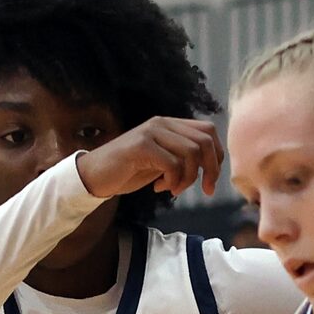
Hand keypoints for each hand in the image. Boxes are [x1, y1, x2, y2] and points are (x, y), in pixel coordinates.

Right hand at [78, 117, 222, 201]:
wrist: (97, 175)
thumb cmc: (130, 171)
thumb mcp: (163, 163)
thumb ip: (183, 159)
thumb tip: (211, 166)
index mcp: (170, 125)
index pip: (208, 132)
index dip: (217, 157)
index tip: (211, 180)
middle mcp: (162, 123)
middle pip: (204, 141)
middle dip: (211, 170)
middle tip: (205, 190)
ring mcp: (151, 132)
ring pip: (191, 153)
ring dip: (189, 178)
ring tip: (175, 189)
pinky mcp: (141, 146)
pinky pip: (172, 164)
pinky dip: (173, 181)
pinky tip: (160, 188)